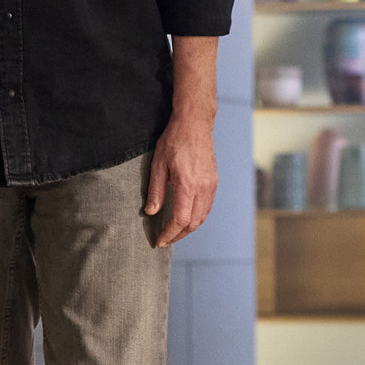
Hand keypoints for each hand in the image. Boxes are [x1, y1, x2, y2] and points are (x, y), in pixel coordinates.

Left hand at [145, 112, 216, 246]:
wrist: (194, 124)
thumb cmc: (174, 140)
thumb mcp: (158, 165)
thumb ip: (155, 191)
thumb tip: (151, 212)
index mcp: (188, 185)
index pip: (180, 220)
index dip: (169, 234)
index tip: (159, 240)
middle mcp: (203, 188)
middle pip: (194, 223)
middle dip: (179, 235)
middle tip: (165, 239)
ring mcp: (211, 185)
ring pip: (202, 216)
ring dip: (189, 228)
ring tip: (174, 231)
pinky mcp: (214, 181)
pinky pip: (207, 206)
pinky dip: (197, 217)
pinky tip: (186, 216)